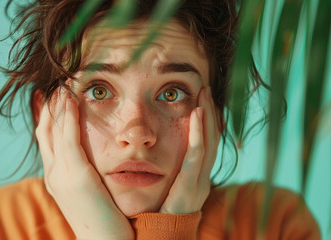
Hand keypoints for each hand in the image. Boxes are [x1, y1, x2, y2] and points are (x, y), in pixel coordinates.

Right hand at [35, 89, 133, 239]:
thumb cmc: (103, 218)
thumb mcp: (89, 191)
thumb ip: (84, 173)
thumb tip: (89, 158)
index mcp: (57, 176)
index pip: (48, 140)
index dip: (47, 118)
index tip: (50, 99)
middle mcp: (53, 173)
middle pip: (45, 131)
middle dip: (48, 107)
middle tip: (52, 85)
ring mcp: (61, 173)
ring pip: (54, 130)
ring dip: (57, 104)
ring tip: (62, 83)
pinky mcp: (75, 174)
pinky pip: (69, 137)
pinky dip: (67, 116)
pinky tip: (71, 98)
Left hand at [160, 87, 220, 213]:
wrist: (158, 239)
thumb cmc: (158, 212)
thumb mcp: (167, 186)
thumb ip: (169, 170)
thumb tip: (157, 149)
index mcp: (197, 177)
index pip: (207, 144)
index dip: (207, 122)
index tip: (202, 101)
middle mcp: (203, 178)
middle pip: (212, 139)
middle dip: (210, 113)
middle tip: (205, 90)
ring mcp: (199, 183)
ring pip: (208, 143)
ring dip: (207, 117)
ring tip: (203, 95)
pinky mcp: (189, 187)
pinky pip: (196, 156)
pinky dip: (198, 134)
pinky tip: (196, 114)